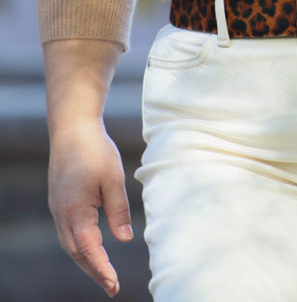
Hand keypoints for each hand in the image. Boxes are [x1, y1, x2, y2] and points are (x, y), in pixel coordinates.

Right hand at [48, 120, 132, 296]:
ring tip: (103, 272)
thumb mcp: (113, 178)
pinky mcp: (58, 200)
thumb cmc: (95, 149)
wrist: (72, 126)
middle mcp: (61, 214)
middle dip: (93, 271)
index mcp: (75, 211)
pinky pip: (67, 231)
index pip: (89, 250)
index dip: (102, 269)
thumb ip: (118, 210)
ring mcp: (57, 207)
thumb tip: (125, 239)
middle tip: (111, 286)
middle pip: (77, 252)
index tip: (114, 285)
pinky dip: (79, 244)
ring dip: (85, 259)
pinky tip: (91, 246)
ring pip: (69, 243)